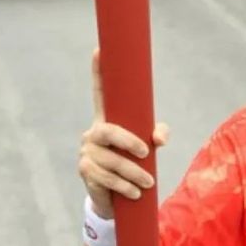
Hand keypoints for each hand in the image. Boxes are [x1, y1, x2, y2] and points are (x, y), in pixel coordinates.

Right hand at [79, 50, 167, 218]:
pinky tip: (134, 193)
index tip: (99, 49)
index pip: (100, 92)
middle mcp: (93, 132)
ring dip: (133, 173)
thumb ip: (157, 134)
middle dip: (128, 142)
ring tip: (148, 183)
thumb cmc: (134, 162)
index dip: (98, 72)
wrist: (115, 196)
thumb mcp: (147, 146)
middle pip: (109, 132)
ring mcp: (87, 152)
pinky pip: (106, 178)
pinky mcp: (85, 171)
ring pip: (111, 161)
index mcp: (107, 119)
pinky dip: (124, 186)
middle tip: (147, 153)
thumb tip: (160, 138)